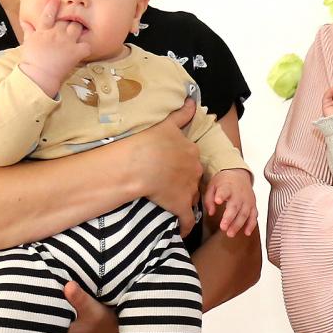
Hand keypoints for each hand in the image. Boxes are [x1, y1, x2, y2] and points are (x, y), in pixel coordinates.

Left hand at [0, 278, 117, 332]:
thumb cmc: (105, 327)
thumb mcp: (96, 312)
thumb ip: (82, 300)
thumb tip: (67, 285)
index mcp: (48, 331)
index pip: (18, 320)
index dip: (2, 307)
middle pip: (16, 317)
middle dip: (1, 301)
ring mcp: (49, 330)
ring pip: (25, 316)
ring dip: (15, 300)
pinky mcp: (56, 325)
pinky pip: (36, 313)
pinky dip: (28, 302)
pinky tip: (25, 289)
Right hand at [18, 0, 90, 96]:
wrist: (39, 75)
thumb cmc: (32, 60)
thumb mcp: (28, 42)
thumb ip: (28, 30)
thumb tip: (25, 22)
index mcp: (44, 31)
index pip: (49, 13)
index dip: (53, 5)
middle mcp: (56, 33)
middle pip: (67, 20)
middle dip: (69, 20)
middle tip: (70, 24)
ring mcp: (67, 41)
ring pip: (77, 28)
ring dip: (78, 30)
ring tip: (77, 35)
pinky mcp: (76, 52)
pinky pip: (87, 45)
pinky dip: (86, 47)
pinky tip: (84, 50)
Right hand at [126, 101, 202, 236]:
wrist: (138, 164)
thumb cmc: (148, 142)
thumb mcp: (166, 123)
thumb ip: (182, 114)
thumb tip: (192, 99)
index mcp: (191, 152)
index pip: (191, 160)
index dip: (182, 166)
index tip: (173, 170)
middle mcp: (194, 170)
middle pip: (193, 179)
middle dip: (185, 184)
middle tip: (170, 187)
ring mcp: (189, 189)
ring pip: (191, 198)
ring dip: (185, 203)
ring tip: (174, 207)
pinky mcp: (181, 206)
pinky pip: (188, 220)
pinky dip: (185, 227)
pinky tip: (182, 232)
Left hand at [206, 169, 257, 236]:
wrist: (239, 175)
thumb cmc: (224, 182)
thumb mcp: (212, 186)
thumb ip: (209, 199)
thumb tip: (211, 212)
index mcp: (227, 187)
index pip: (224, 191)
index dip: (221, 195)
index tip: (218, 200)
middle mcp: (239, 194)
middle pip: (235, 206)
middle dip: (229, 218)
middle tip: (223, 227)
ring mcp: (247, 200)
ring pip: (244, 213)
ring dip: (238, 224)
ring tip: (230, 233)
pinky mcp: (253, 205)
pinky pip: (254, 216)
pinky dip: (251, 225)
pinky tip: (246, 232)